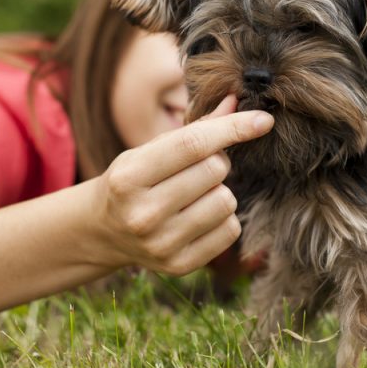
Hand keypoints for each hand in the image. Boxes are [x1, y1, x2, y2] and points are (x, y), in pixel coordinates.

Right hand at [90, 96, 273, 275]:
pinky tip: (199, 216)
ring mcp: (161, 244)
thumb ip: (194, 128)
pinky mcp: (179, 265)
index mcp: (129, 176)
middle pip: (215, 171)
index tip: (263, 119)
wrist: (103, 232)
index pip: (192, 145)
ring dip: (221, 191)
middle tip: (199, 166)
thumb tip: (236, 102)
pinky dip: (224, 218)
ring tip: (196, 194)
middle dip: (217, 161)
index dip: (233, 128)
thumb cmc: (133, 180)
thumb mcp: (150, 150)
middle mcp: (142, 214)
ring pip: (226, 201)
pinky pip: (230, 230)